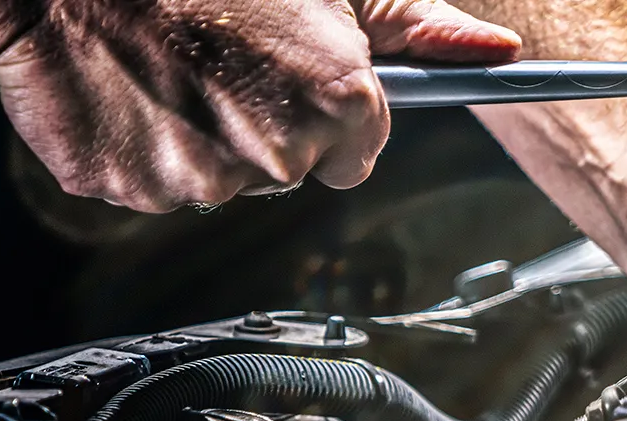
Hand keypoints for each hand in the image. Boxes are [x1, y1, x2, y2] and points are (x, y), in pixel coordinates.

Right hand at [0, 0, 520, 211]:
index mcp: (336, 100)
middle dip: (264, 122)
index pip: (359, 151)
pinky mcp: (131, 190)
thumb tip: (498, 52)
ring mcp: (200, 180)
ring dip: (200, 135)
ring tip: (167, 62)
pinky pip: (153, 184)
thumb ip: (415, 22)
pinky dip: (141, 146)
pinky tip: (127, 87)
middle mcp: (277, 152)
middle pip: (292, 168)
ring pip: (221, 180)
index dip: (327, 111)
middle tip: (218, 52)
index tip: (289, 75)